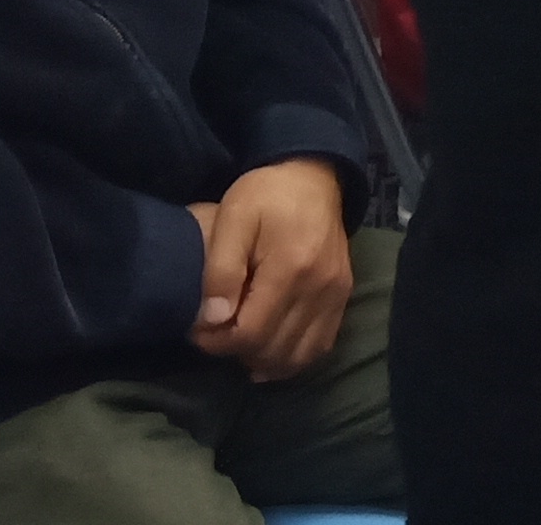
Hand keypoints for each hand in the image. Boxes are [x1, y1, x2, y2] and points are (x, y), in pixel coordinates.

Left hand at [190, 161, 354, 382]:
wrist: (314, 177)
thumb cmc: (266, 194)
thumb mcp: (233, 218)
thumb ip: (222, 268)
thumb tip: (214, 319)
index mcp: (291, 267)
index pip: (252, 332)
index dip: (218, 343)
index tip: (198, 331)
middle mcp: (320, 288)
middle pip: (274, 350)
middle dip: (237, 353)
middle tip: (215, 337)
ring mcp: (336, 294)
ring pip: (300, 356)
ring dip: (265, 362)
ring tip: (239, 348)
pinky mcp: (343, 296)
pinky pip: (321, 345)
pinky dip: (293, 358)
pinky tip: (270, 353)